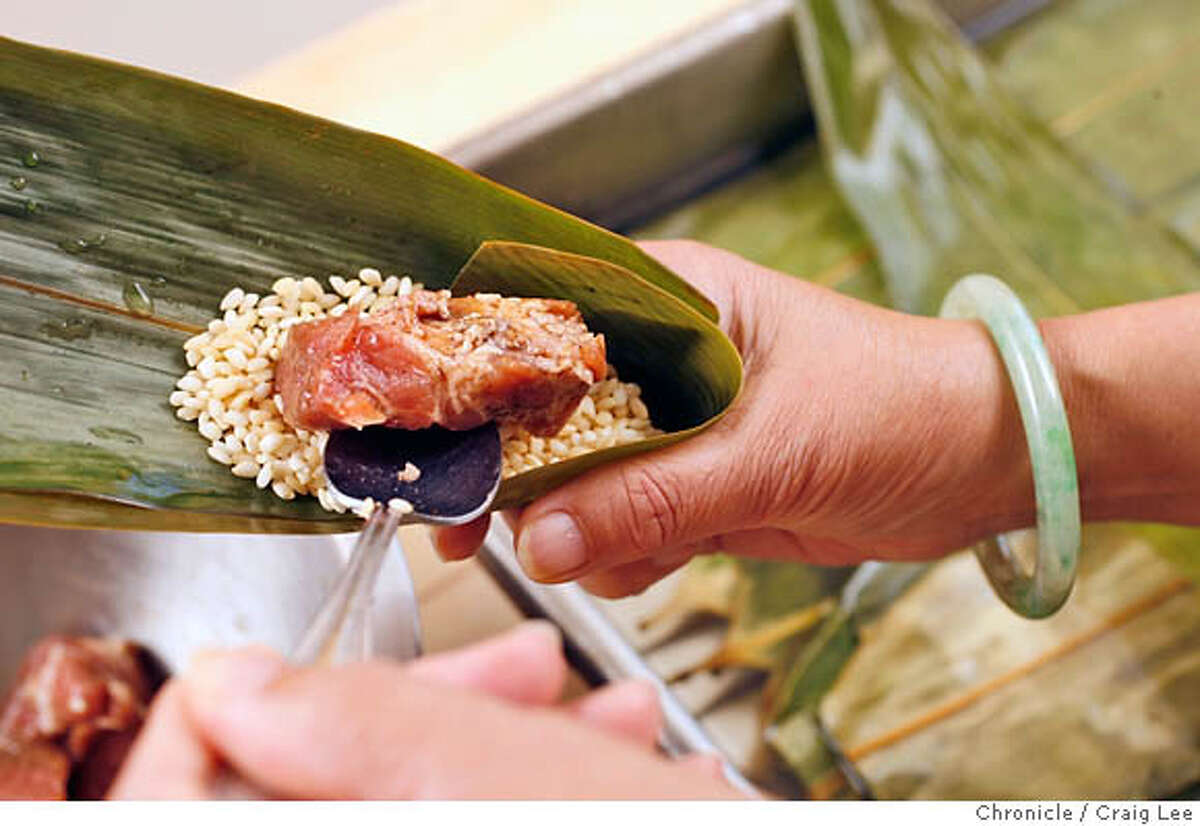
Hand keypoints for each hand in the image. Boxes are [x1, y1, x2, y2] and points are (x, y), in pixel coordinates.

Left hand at [109, 622, 737, 798]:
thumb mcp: (537, 789)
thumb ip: (373, 734)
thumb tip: (233, 682)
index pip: (182, 798)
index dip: (224, 716)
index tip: (289, 661)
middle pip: (314, 780)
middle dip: (425, 706)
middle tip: (512, 662)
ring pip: (409, 789)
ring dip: (502, 731)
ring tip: (602, 701)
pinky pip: (467, 805)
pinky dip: (537, 768)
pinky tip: (616, 748)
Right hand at [434, 240, 1032, 595]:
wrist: (981, 464)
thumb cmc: (897, 405)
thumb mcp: (771, 448)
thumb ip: (654, 497)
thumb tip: (541, 543)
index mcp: (667, 300)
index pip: (539, 320)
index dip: (473, 376)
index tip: (429, 438)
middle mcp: (654, 360)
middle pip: (537, 412)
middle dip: (509, 474)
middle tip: (469, 529)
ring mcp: (669, 429)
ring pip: (570, 483)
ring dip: (578, 530)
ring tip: (631, 550)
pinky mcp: (689, 489)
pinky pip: (618, 529)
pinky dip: (626, 557)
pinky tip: (673, 559)